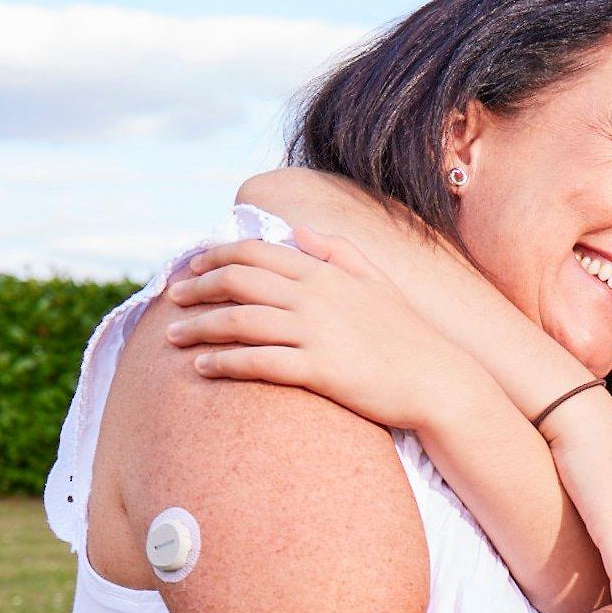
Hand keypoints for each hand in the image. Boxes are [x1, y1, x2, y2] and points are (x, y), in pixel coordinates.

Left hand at [164, 226, 464, 430]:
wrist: (439, 381)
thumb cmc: (408, 334)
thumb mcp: (377, 280)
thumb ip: (337, 251)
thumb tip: (299, 231)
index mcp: (325, 271)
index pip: (254, 252)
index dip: (214, 256)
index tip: (190, 267)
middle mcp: (316, 296)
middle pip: (237, 281)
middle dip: (196, 287)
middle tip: (172, 300)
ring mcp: (317, 333)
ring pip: (240, 321)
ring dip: (200, 327)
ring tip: (173, 337)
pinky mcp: (320, 370)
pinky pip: (259, 363)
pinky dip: (224, 363)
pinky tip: (203, 368)